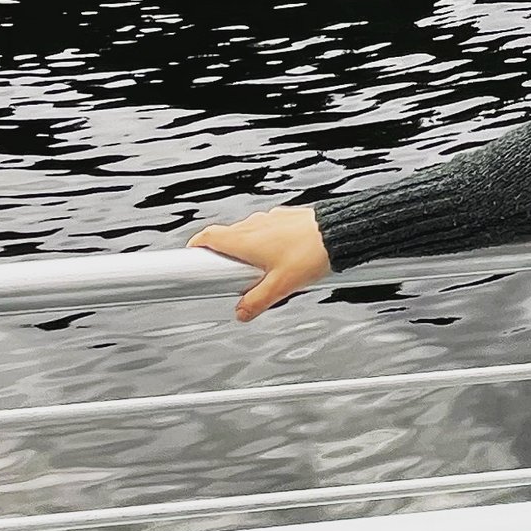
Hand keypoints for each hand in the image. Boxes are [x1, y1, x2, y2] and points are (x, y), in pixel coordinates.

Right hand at [189, 203, 333, 322]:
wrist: (340, 232)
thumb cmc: (311, 254)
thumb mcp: (280, 287)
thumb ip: (257, 301)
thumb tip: (241, 313)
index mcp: (244, 240)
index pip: (208, 236)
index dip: (196, 246)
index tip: (190, 257)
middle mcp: (253, 225)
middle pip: (225, 236)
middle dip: (221, 253)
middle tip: (225, 273)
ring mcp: (270, 219)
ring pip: (247, 232)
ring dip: (245, 248)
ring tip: (258, 270)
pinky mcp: (285, 217)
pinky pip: (266, 229)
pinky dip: (264, 242)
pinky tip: (280, 258)